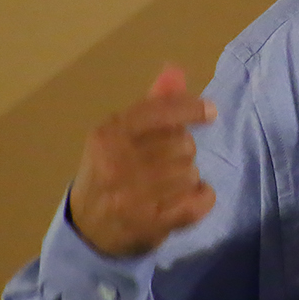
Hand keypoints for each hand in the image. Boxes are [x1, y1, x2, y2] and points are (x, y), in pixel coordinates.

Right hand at [68, 64, 217, 257]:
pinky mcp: (149, 223)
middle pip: (183, 144)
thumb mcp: (120, 136)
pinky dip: (202, 199)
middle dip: (183, 153)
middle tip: (166, 165)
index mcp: (108, 135)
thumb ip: (152, 105)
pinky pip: (198, 202)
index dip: (191, 108)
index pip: (160, 111)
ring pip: (192, 173)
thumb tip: (175, 69)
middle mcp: (116, 163)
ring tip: (170, 187)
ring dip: (190, 179)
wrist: (87, 230)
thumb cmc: (109, 173)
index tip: (211, 112)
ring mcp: (132, 196)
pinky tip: (190, 200)